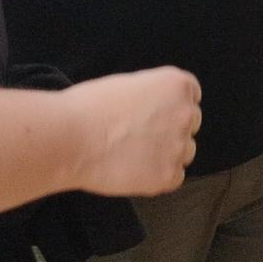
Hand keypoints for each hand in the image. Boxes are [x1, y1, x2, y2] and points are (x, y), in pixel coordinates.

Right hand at [72, 66, 200, 195]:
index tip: (155, 113)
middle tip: (141, 136)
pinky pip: (175, 177)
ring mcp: (179, 146)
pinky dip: (159, 176)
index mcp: (177, 85)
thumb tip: (154, 109)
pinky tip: (135, 170)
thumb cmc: (89, 107)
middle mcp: (186, 114)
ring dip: (167, 154)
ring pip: (185, 152)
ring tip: (134, 155)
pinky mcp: (169, 176)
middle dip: (171, 129)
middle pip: (190, 123)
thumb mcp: (128, 84)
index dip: (171, 105)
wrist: (71, 138)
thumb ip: (151, 95)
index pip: (191, 95)